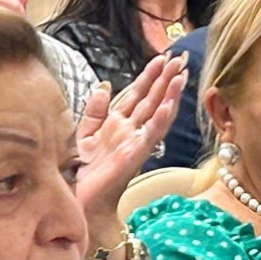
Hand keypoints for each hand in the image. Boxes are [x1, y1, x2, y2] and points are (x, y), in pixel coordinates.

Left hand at [75, 53, 186, 240]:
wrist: (78, 201)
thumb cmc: (79, 173)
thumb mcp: (82, 136)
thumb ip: (94, 112)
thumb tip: (104, 87)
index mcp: (115, 125)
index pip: (136, 95)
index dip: (148, 76)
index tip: (161, 58)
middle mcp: (128, 132)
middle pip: (151, 100)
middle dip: (165, 79)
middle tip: (180, 58)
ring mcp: (133, 143)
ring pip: (156, 114)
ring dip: (170, 95)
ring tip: (181, 75)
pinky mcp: (133, 156)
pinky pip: (150, 135)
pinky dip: (161, 120)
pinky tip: (170, 105)